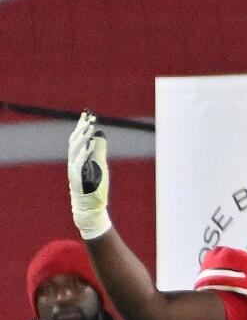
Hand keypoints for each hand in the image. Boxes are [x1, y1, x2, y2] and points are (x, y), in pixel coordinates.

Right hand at [68, 113, 111, 239]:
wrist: (89, 206)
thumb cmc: (94, 186)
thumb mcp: (99, 165)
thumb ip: (98, 150)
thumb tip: (100, 135)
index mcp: (78, 157)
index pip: (78, 137)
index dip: (81, 125)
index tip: (87, 114)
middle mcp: (73, 161)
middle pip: (74, 141)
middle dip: (81, 128)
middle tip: (89, 117)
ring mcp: (74, 169)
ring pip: (75, 149)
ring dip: (83, 137)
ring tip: (90, 127)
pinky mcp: (77, 178)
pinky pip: (80, 162)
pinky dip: (85, 152)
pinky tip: (91, 143)